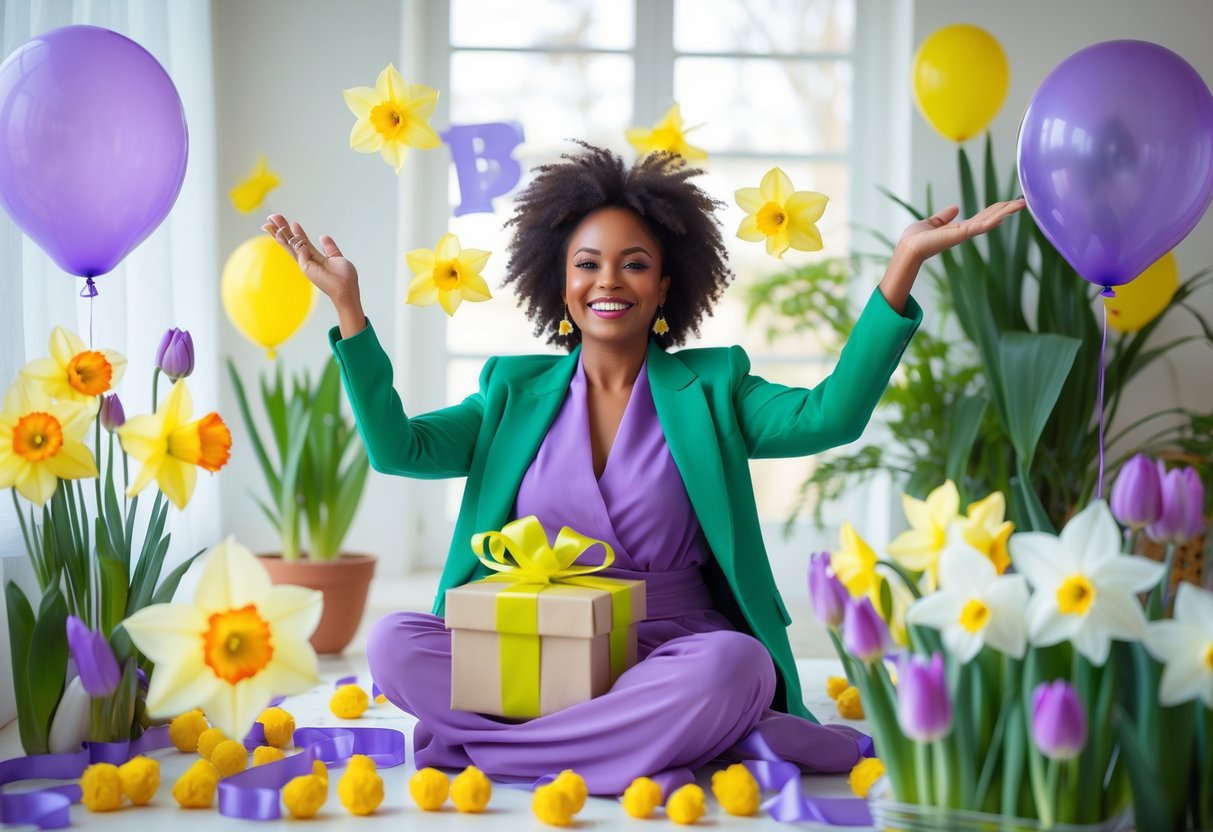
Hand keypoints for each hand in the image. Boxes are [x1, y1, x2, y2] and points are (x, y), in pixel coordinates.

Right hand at [263, 215, 365, 337]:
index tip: (289, 222)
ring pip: (290, 244)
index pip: (300, 242)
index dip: (293, 232)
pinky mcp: (307, 267)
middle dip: (281, 229)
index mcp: (313, 258)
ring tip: (272, 219)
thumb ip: (330, 248)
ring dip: (281, 231)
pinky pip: (301, 250)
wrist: (347, 290)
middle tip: (272, 217)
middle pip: (291, 242)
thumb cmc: (344, 278)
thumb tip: (323, 236)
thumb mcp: (337, 257)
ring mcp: (305, 264)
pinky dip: (296, 239)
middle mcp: (306, 260)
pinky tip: (293, 226)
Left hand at [896, 198, 1025, 264]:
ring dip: (1006, 212)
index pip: (983, 217)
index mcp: (960, 228)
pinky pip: (980, 226)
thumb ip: (944, 216)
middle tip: (1024, 201)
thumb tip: (955, 208)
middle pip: (991, 218)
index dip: (996, 210)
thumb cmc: (916, 238)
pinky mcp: (960, 234)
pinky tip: (1004, 215)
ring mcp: (965, 234)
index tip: (1009, 204)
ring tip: (1022, 204)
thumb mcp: (933, 222)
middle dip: (1007, 209)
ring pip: (990, 221)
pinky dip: (992, 220)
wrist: (909, 247)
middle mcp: (966, 231)